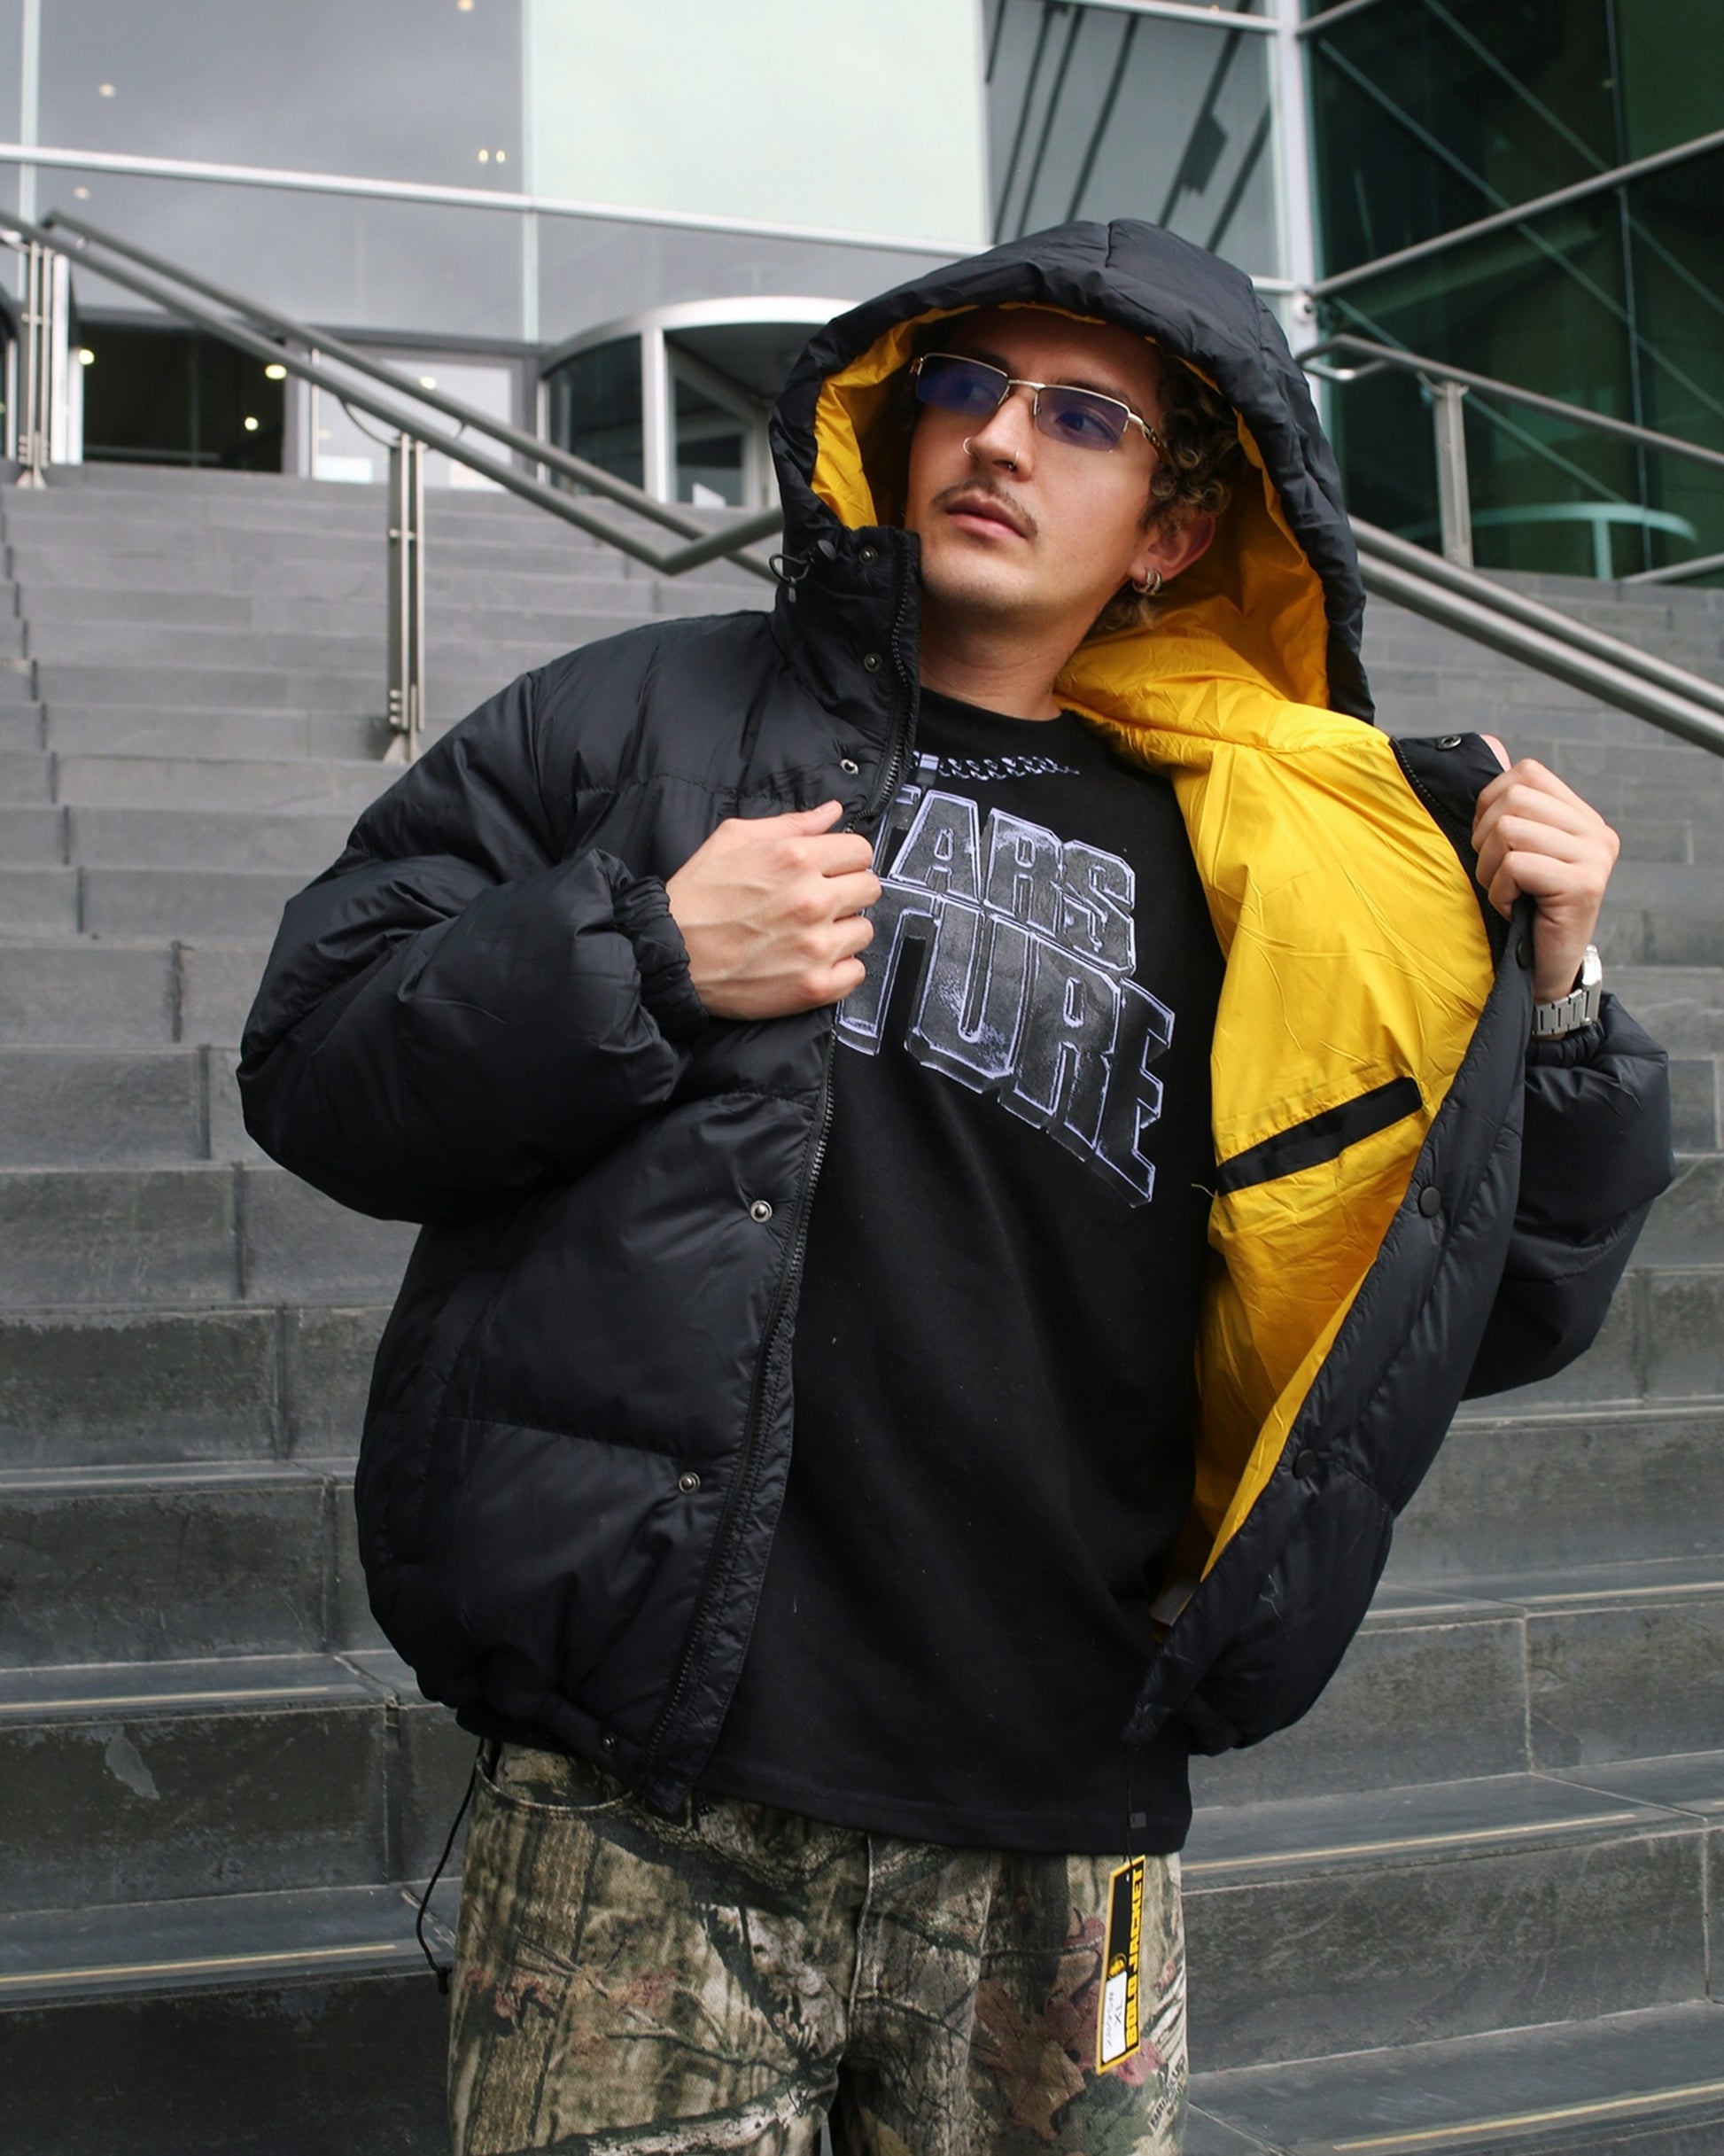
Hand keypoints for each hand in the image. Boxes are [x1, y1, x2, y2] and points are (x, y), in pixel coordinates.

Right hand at [665, 801, 880, 1019]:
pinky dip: (839, 969)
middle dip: (847, 892)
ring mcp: (815, 946)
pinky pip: (856, 972)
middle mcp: (812, 900)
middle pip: (869, 889)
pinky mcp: (814, 986)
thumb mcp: (732, 840)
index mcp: (795, 858)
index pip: (861, 851)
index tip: (830, 870)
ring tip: (808, 934)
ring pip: (864, 931)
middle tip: (818, 902)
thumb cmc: (695, 898)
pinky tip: (810, 962)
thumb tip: (833, 812)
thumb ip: (790, 823)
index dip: (845, 859)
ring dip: (842, 931)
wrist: (668, 957)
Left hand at [1473, 739, 1618, 1002]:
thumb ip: (1510, 808)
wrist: (1544, 969)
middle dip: (1484, 838)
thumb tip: (1489, 748)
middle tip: (1495, 874)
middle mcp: (1596, 832)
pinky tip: (1515, 908)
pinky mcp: (1583, 884)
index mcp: (1582, 817)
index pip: (1526, 773)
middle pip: (1513, 799)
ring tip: (1505, 892)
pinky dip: (1500, 890)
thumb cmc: (1523, 910)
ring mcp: (1594, 857)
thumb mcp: (1516, 852)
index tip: (1491, 843)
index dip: (1490, 802)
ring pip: (1509, 831)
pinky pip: (1517, 865)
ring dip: (1490, 868)